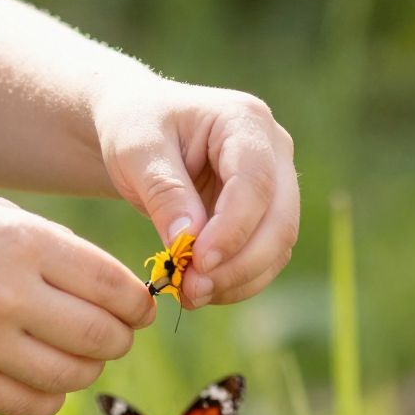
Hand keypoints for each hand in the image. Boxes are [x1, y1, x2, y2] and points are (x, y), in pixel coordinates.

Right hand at [0, 184, 154, 414]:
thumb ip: (58, 251)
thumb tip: (124, 297)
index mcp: (22, 243)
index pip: (115, 286)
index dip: (138, 302)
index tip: (136, 306)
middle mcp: (6, 294)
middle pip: (102, 336)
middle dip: (120, 337)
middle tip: (111, 331)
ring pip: (74, 376)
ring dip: (87, 367)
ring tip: (72, 349)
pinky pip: (35, 403)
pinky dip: (51, 393)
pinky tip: (38, 370)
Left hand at [91, 76, 300, 307]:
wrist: (137, 127)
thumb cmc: (134, 127)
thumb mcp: (136, 151)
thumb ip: (164, 192)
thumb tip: (191, 241)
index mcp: (244, 119)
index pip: (255, 182)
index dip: (233, 228)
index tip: (199, 262)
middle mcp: (273, 148)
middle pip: (280, 218)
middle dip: (240, 263)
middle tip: (192, 289)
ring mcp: (275, 181)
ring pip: (278, 244)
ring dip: (239, 278)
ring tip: (190, 295)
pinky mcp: (265, 211)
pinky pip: (264, 255)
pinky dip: (237, 279)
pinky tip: (199, 290)